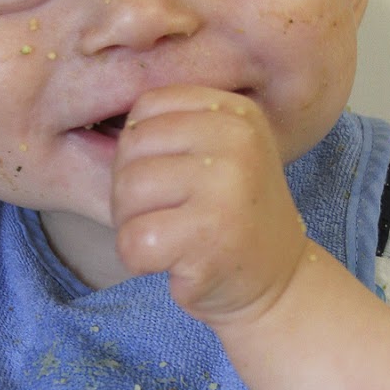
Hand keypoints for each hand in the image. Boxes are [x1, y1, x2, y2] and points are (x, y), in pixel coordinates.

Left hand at [111, 85, 309, 326]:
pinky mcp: (207, 238)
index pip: (148, 106)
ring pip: (127, 192)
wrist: (280, 283)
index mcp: (236, 113)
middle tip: (164, 216)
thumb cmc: (233, 218)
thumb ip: (177, 126)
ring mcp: (225, 189)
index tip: (166, 179)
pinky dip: (138, 259)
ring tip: (169, 237)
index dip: (138, 148)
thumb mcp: (221, 154)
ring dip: (132, 223)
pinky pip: (133, 240)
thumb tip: (109, 117)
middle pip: (131, 148)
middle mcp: (237, 142)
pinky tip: (171, 262)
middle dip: (131, 189)